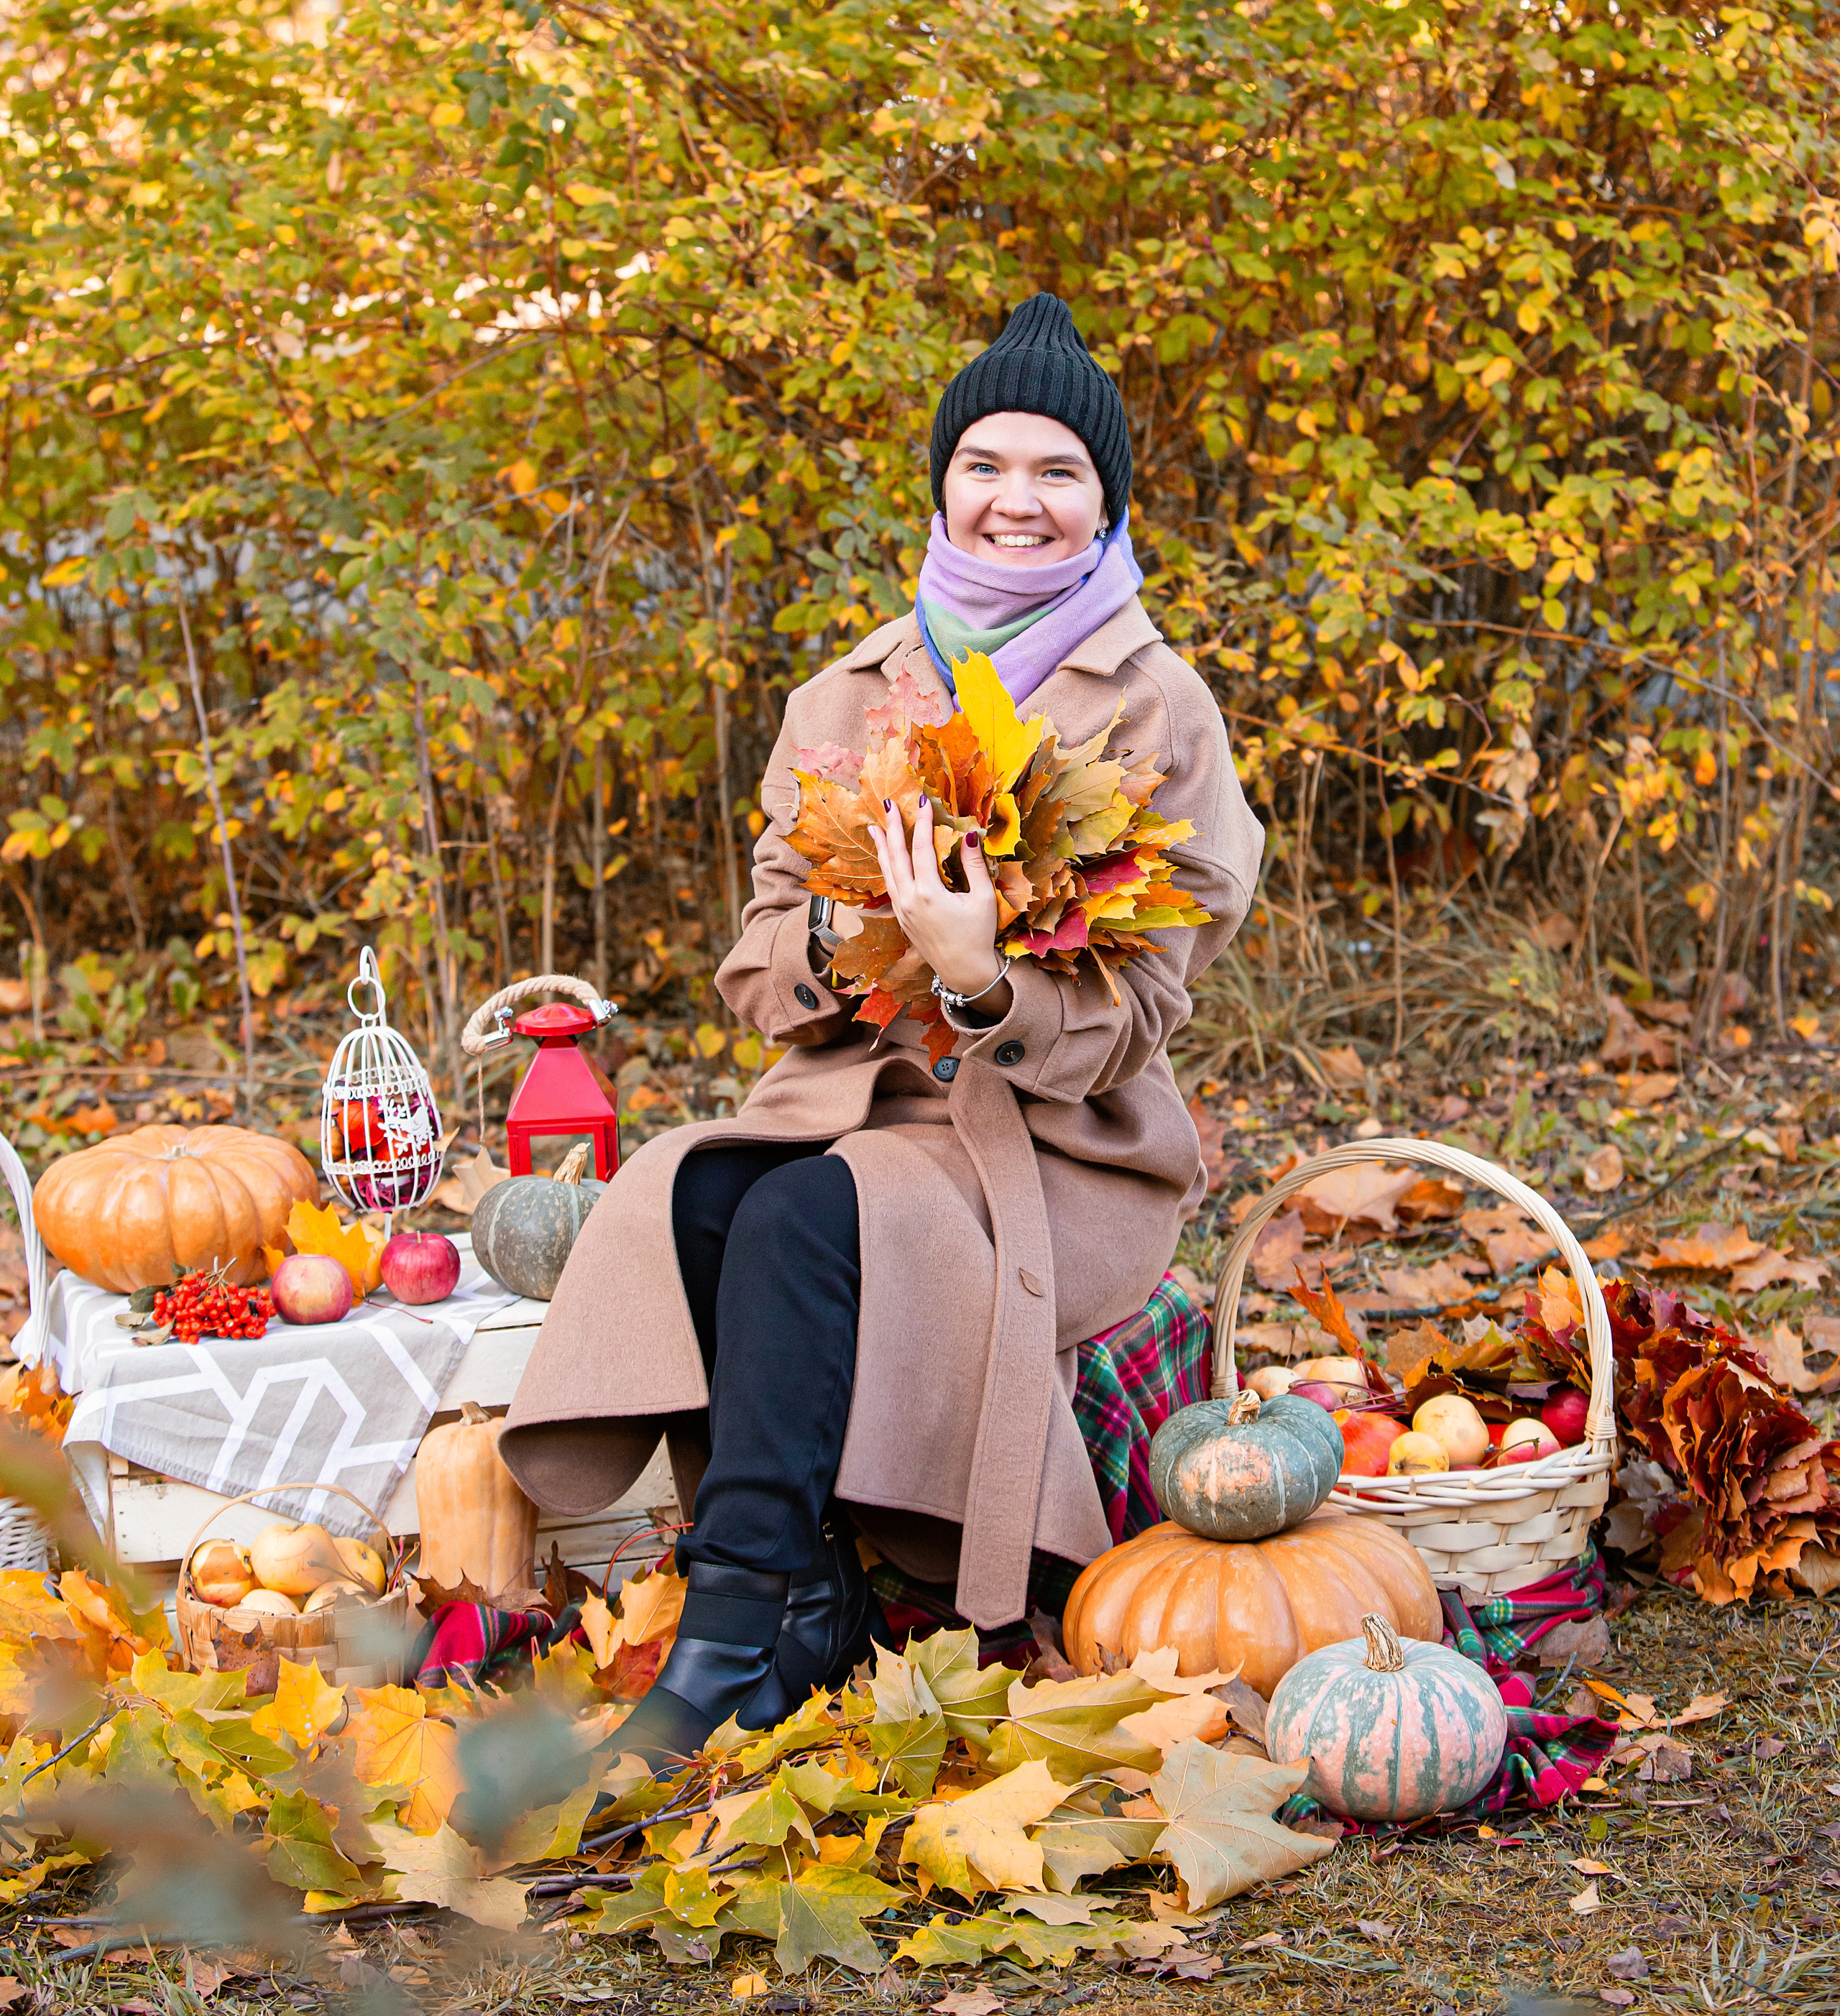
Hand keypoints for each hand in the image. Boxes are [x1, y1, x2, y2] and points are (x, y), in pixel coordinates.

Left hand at [866, 795, 1012, 1014]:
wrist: (964, 972)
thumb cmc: (978, 936)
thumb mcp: (983, 899)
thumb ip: (974, 865)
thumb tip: (970, 835)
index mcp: (929, 893)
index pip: (921, 848)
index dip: (922, 822)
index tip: (924, 801)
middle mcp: (909, 900)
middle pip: (896, 856)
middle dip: (892, 828)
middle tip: (888, 805)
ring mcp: (902, 911)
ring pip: (887, 872)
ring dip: (881, 847)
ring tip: (874, 827)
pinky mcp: (901, 919)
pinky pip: (890, 886)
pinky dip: (886, 868)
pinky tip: (885, 859)